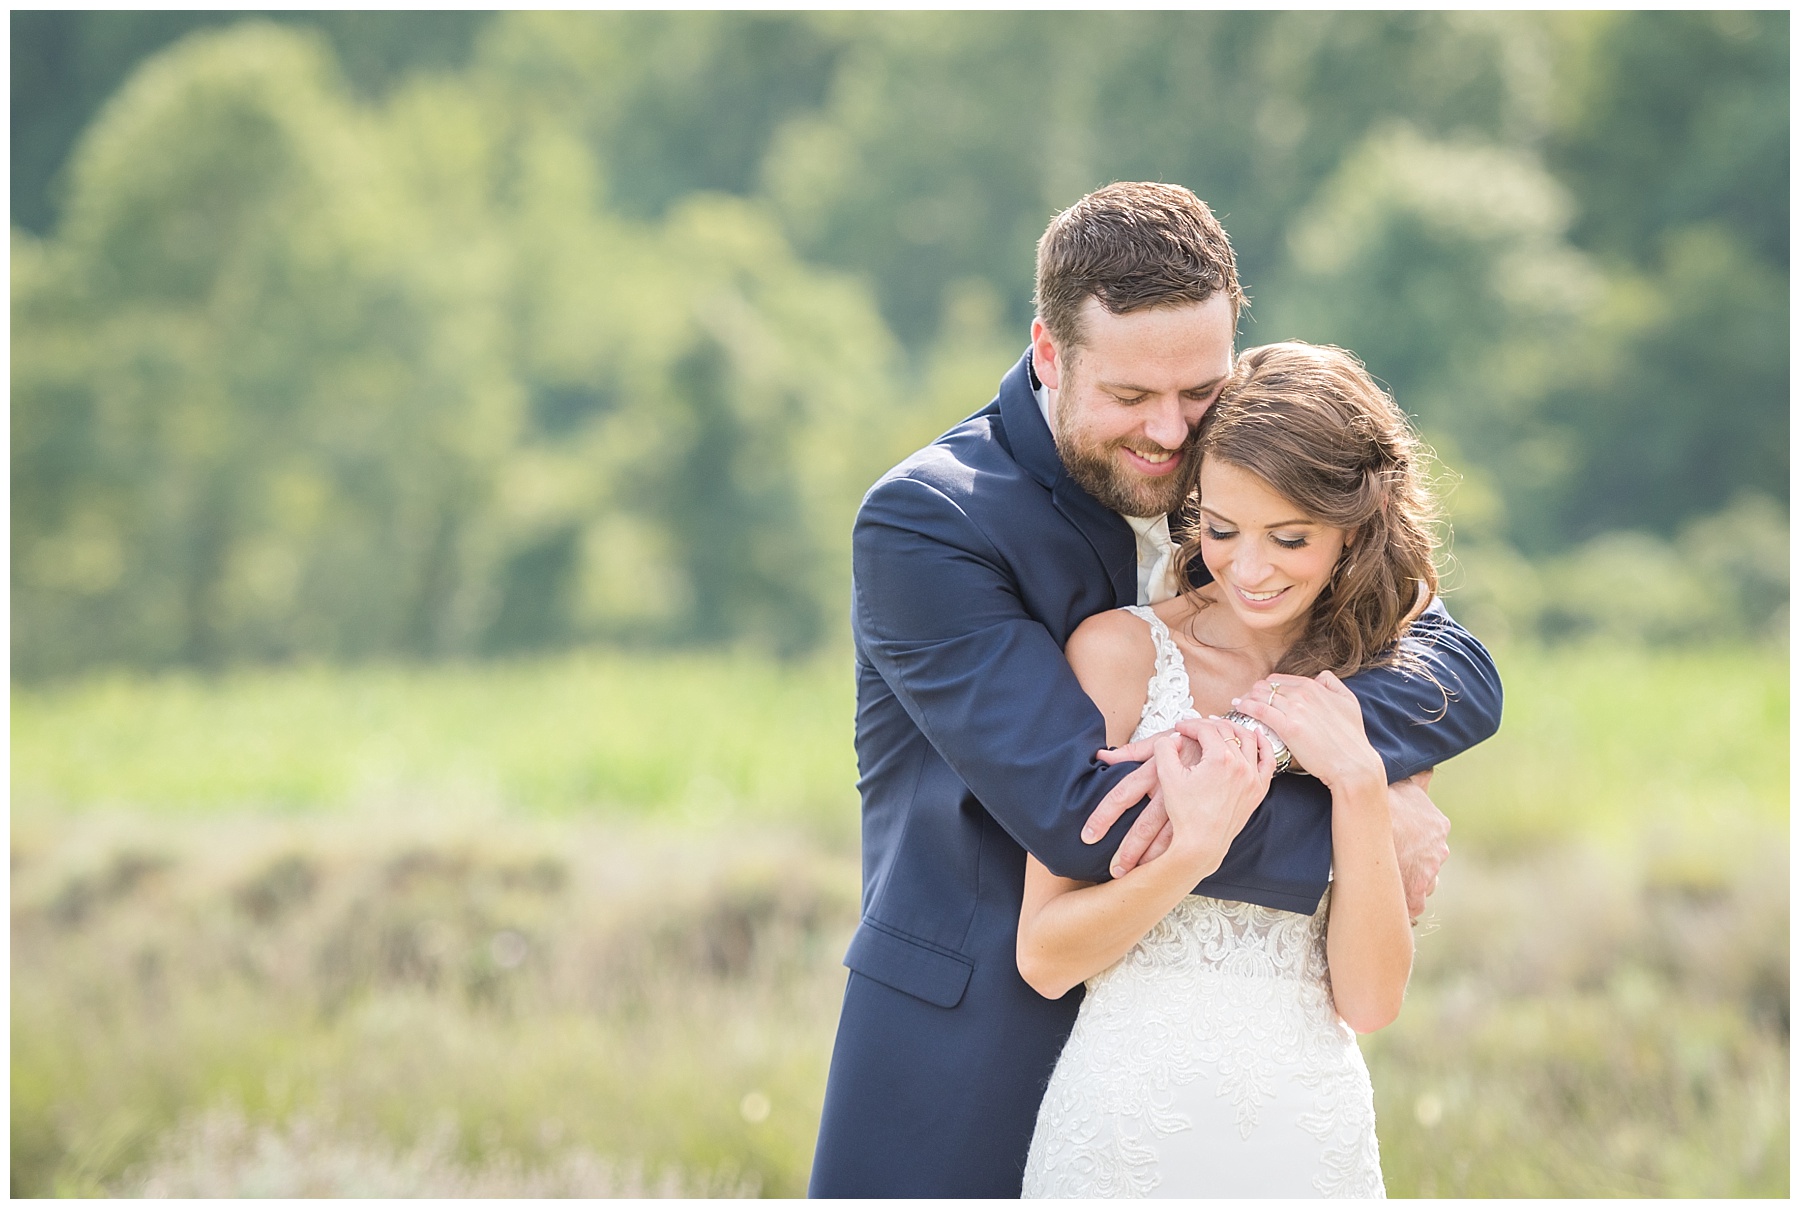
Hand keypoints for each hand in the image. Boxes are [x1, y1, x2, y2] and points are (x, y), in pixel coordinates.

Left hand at [1087, 723, 1209, 876]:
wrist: (1229, 743)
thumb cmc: (1187, 743)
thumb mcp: (1160, 742)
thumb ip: (1130, 752)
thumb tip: (1100, 755)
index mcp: (1154, 771)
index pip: (1121, 795)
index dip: (1103, 816)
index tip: (1088, 836)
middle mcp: (1169, 790)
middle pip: (1144, 825)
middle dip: (1128, 850)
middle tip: (1115, 871)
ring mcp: (1189, 804)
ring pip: (1168, 837)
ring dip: (1153, 859)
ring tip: (1139, 879)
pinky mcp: (1203, 812)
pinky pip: (1190, 837)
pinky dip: (1178, 856)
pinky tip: (1170, 870)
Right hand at [1153, 717, 1275, 873]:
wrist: (1201, 844)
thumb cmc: (1185, 814)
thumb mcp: (1167, 777)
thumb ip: (1165, 748)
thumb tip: (1172, 736)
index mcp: (1220, 759)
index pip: (1206, 729)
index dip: (1190, 724)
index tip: (1180, 727)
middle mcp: (1241, 765)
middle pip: (1227, 731)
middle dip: (1208, 725)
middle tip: (1195, 727)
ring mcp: (1253, 778)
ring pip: (1249, 740)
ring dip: (1234, 729)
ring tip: (1221, 727)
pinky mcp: (1258, 790)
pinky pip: (1267, 761)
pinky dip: (1263, 745)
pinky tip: (1256, 736)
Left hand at [1229, 671, 1385, 793]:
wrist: (1352, 763)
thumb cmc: (1351, 737)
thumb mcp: (1349, 702)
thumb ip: (1333, 685)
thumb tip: (1320, 676)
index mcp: (1314, 686)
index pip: (1278, 680)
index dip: (1266, 688)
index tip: (1259, 696)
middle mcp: (1303, 694)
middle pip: (1266, 686)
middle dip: (1253, 693)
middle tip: (1245, 702)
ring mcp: (1295, 710)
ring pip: (1260, 696)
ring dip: (1246, 699)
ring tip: (1238, 706)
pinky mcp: (1288, 727)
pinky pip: (1259, 710)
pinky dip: (1246, 707)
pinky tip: (1239, 708)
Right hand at [1387, 769, 1447, 919]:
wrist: (1367, 816)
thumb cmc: (1379, 796)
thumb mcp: (1403, 782)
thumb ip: (1419, 779)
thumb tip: (1427, 768)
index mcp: (1437, 825)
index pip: (1431, 838)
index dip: (1414, 842)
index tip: (1398, 844)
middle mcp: (1438, 850)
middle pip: (1427, 863)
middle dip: (1411, 864)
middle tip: (1388, 862)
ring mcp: (1428, 873)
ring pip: (1421, 884)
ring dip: (1406, 883)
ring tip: (1384, 882)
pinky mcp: (1413, 892)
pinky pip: (1412, 905)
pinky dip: (1402, 905)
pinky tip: (1387, 903)